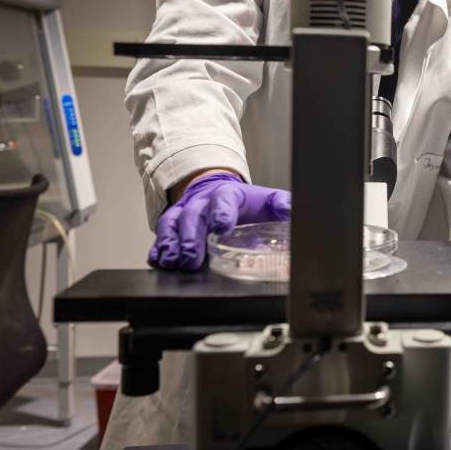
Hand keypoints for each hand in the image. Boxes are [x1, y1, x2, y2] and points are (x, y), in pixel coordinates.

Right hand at [149, 172, 290, 270]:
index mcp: (228, 194)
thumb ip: (281, 204)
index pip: (224, 200)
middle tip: (192, 257)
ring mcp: (185, 210)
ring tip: (172, 261)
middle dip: (191, 237)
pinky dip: (158, 247)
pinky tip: (158, 260)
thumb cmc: (244, 201)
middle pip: (194, 215)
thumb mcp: (265, 200)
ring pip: (173, 222)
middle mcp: (202, 200)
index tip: (222, 227)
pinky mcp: (173, 222)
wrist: (216, 188)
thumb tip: (292, 211)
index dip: (222, 213)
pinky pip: (162, 232)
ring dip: (171, 243)